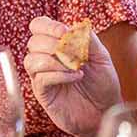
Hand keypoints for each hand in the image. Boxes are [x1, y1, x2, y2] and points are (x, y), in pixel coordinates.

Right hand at [25, 17, 122, 136]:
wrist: (105, 111)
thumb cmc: (102, 83)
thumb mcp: (101, 56)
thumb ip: (88, 39)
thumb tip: (73, 27)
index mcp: (58, 45)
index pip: (39, 26)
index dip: (48, 26)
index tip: (64, 33)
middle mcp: (46, 58)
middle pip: (33, 42)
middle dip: (54, 44)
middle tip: (75, 55)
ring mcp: (42, 76)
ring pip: (31, 60)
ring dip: (54, 61)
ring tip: (75, 67)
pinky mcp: (43, 94)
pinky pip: (40, 79)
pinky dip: (58, 74)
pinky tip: (75, 77)